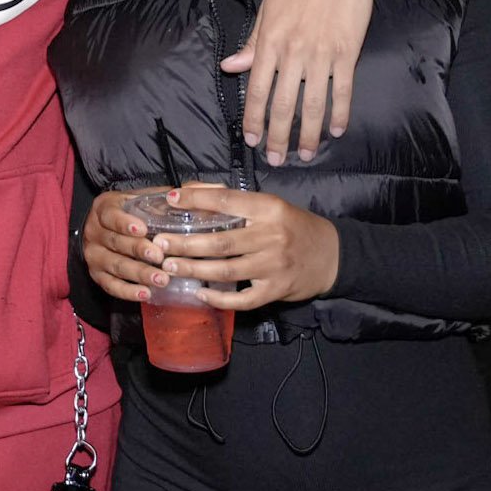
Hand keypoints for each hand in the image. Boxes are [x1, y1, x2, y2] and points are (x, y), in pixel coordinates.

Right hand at [83, 189, 173, 302]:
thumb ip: (159, 197)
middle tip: (160, 257)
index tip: (143, 229)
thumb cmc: (128, 212)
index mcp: (103, 208)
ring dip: (139, 274)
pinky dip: (128, 292)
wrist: (100, 228)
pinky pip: (110, 286)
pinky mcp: (96, 274)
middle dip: (138, 251)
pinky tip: (146, 294)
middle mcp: (94, 231)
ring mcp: (93, 255)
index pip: (110, 216)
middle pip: (115, 242)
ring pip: (115, 265)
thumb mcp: (137, 199)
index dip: (125, 223)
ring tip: (161, 280)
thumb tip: (189, 193)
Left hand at [151, 184, 339, 309]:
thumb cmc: (292, 225)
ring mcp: (275, 265)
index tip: (170, 198)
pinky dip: (220, 298)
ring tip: (170, 267)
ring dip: (194, 269)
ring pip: (227, 270)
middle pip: (220, 241)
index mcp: (268, 208)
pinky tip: (200, 294)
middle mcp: (272, 236)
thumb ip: (233, 200)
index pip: (227, 201)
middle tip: (158, 245)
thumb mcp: (268, 205)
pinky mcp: (277, 290)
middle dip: (185, 244)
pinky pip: (243, 299)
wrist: (332, 254)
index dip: (196, 199)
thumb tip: (188, 192)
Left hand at [222, 0, 373, 165]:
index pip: (256, 89)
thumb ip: (252, 42)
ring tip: (306, 154)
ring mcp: (321, 54)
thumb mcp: (267, 9)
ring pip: (313, 103)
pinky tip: (336, 130)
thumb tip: (230, 67)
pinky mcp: (346, 53)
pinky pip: (342, 90)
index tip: (252, 140)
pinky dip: (340, 113)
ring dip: (309, 133)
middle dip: (277, 135)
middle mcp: (293, 52)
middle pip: (283, 103)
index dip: (253, 118)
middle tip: (275, 158)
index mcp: (269, 41)